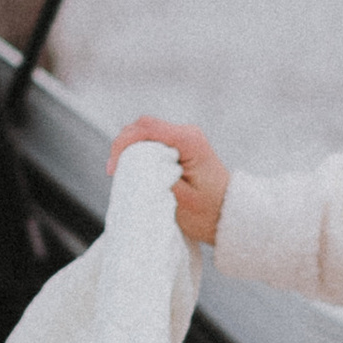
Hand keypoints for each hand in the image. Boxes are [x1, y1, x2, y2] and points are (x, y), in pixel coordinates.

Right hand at [109, 117, 228, 249]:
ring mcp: (183, 138)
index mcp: (189, 141)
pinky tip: (135, 171)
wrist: (230, 216)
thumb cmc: (209, 212)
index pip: (146, 128)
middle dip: (123, 146)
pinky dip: (138, 154)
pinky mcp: (179, 147)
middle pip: (142, 126)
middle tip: (115, 173)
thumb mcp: (180, 199)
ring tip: (123, 174)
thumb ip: (156, 178)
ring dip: (129, 150)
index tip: (113, 168)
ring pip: (144, 133)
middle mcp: (187, 133)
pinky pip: (152, 143)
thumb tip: (131, 167)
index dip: (123, 144)